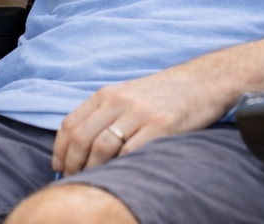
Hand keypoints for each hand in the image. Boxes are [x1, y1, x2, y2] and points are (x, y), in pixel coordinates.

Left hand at [51, 65, 224, 174]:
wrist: (202, 82)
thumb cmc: (164, 94)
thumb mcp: (127, 95)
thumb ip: (105, 113)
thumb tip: (79, 145)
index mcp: (107, 94)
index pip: (70, 124)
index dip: (60, 151)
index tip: (60, 168)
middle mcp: (119, 101)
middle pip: (81, 138)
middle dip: (73, 164)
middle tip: (75, 179)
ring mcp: (139, 114)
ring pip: (101, 147)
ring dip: (93, 170)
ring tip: (95, 181)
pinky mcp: (160, 126)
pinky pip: (130, 152)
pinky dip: (120, 167)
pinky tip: (120, 175)